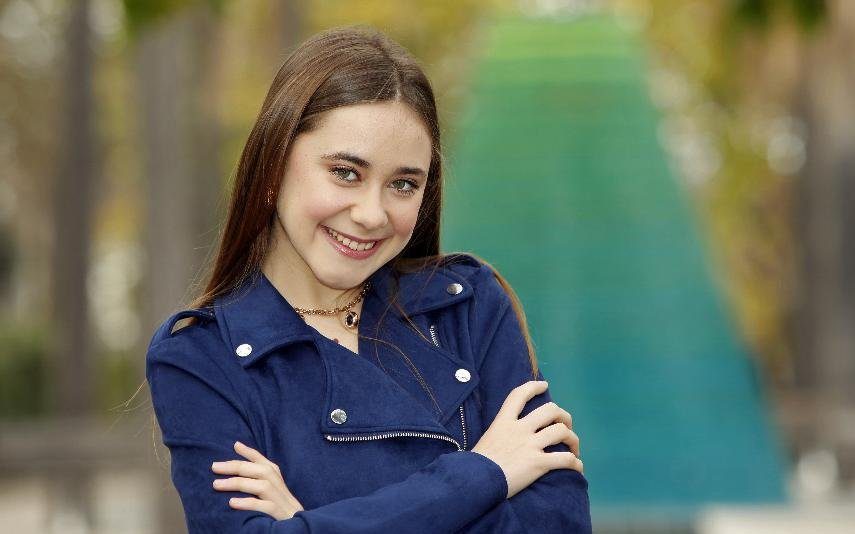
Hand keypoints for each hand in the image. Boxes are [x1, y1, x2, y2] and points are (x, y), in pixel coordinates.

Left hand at [211, 441, 304, 519]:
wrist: (296, 520)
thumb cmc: (278, 500)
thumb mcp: (269, 482)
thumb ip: (254, 469)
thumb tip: (237, 447)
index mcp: (274, 473)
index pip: (260, 459)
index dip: (248, 452)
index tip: (234, 445)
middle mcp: (276, 482)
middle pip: (257, 470)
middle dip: (234, 466)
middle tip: (214, 467)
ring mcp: (278, 497)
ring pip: (259, 486)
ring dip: (237, 483)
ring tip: (216, 484)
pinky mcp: (278, 512)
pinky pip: (263, 506)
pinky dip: (247, 503)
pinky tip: (232, 502)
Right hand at [471, 380, 581, 498]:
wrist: (475, 481)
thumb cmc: (476, 464)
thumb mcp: (486, 439)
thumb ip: (500, 434)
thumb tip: (506, 438)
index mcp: (504, 421)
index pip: (519, 395)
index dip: (533, 387)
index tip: (544, 385)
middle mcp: (519, 429)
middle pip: (550, 410)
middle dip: (563, 416)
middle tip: (565, 426)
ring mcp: (530, 445)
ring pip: (561, 432)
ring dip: (573, 440)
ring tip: (573, 449)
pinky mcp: (538, 463)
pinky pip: (565, 459)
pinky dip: (575, 462)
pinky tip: (577, 467)